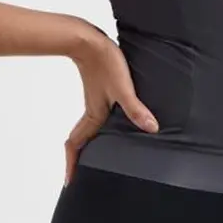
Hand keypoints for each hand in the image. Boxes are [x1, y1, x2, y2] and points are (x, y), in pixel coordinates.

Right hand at [64, 23, 159, 184]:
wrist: (88, 40)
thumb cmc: (104, 62)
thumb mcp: (124, 88)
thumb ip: (136, 109)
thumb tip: (151, 129)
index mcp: (94, 116)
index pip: (76, 145)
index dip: (72, 165)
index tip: (70, 182)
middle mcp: (92, 112)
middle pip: (81, 141)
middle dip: (80, 159)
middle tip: (83, 175)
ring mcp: (95, 102)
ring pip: (88, 129)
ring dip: (88, 144)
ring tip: (96, 157)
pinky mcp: (99, 92)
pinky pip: (95, 117)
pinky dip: (97, 128)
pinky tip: (110, 127)